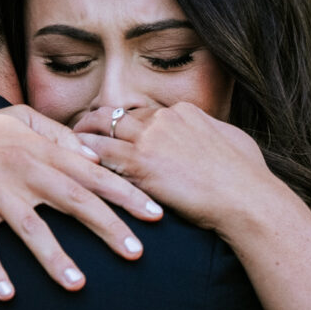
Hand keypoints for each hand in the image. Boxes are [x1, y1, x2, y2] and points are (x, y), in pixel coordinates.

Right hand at [0, 108, 164, 298]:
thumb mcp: (16, 121)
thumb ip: (56, 135)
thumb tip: (93, 156)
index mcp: (38, 149)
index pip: (92, 172)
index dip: (127, 194)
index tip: (157, 216)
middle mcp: (20, 167)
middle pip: (72, 199)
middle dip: (107, 227)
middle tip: (136, 253)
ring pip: (29, 227)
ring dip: (54, 257)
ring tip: (78, 285)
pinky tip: (7, 295)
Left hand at [73, 103, 282, 230]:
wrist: (248, 198)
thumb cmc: (248, 177)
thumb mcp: (233, 141)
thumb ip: (212, 133)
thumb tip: (211, 136)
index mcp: (184, 111)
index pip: (142, 111)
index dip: (124, 121)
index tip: (111, 129)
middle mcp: (163, 118)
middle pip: (116, 113)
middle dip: (93, 120)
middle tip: (76, 131)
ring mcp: (150, 139)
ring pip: (100, 129)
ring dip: (79, 136)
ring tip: (62, 146)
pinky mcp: (140, 165)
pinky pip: (99, 156)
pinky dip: (81, 157)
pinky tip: (67, 164)